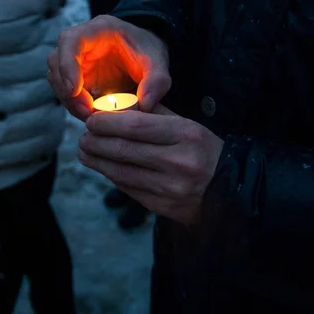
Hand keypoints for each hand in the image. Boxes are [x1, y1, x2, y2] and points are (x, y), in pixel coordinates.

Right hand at [48, 15, 170, 120]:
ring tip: (90, 117)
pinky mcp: (76, 76)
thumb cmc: (150, 52)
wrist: (147, 54)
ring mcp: (75, 60)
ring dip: (69, 100)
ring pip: (56, 78)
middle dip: (67, 89)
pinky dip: (74, 105)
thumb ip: (157, 82)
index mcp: (99, 30)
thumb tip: (144, 104)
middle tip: (87, 112)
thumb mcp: (159, 64)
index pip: (69, 40)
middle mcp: (81, 43)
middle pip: (56, 61)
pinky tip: (91, 116)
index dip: (67, 65)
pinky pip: (65, 91)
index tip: (74, 90)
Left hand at [78, 105, 224, 225]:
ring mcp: (170, 188)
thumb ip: (152, 113)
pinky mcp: (163, 207)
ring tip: (85, 151)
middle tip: (83, 137)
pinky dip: (112, 176)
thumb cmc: (202, 150)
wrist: (230, 189)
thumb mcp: (186, 124)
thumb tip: (114, 106)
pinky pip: (128, 189)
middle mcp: (178, 162)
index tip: (91, 120)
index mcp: (185, 134)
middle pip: (123, 150)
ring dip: (97, 161)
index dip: (106, 123)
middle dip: (95, 142)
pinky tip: (104, 167)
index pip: (135, 126)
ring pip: (121, 172)